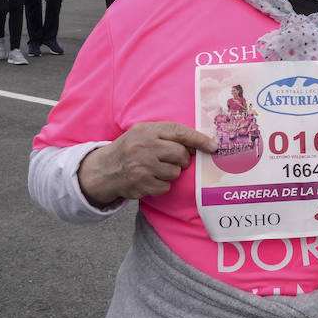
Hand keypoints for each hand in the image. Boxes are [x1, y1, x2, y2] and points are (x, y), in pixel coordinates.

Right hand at [77, 122, 216, 206]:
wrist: (103, 170)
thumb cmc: (130, 149)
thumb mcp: (144, 133)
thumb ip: (168, 135)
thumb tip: (199, 145)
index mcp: (147, 130)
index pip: (179, 132)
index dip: (199, 140)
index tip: (214, 146)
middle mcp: (144, 147)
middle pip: (181, 155)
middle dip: (182, 160)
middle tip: (172, 160)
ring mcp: (142, 166)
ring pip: (175, 172)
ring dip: (171, 173)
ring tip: (156, 169)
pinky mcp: (141, 184)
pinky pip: (166, 186)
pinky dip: (162, 185)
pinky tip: (150, 179)